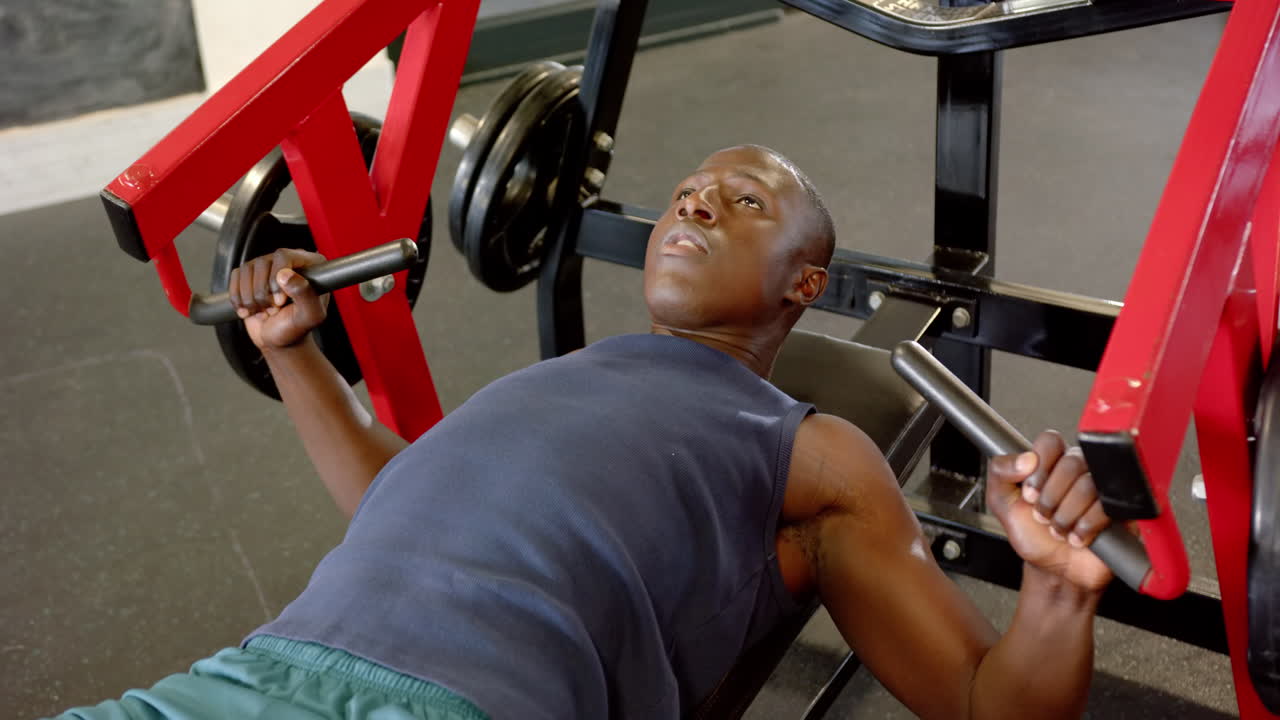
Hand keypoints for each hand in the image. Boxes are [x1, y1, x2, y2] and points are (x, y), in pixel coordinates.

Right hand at [228, 249, 328, 349]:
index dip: (276, 278)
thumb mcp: (310, 316)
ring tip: (265, 311)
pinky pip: (235, 277)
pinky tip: (250, 310)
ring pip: (246, 270)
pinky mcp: (249, 275)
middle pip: (262, 263)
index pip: (284, 256)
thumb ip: (305, 295)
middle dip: (263, 293)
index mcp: (310, 264)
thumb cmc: (298, 327)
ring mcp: (267, 266)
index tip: (280, 301)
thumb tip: (285, 274)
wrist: (279, 339)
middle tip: (274, 310)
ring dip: (251, 298)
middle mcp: (288, 261)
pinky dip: (239, 299)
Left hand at [986, 430, 1113, 591]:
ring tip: (1059, 529)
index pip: (1051, 441)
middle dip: (1050, 498)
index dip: (1039, 468)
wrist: (1055, 571)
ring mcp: (1103, 489)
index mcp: (1053, 462)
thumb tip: (1024, 458)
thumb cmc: (1033, 535)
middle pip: (1071, 463)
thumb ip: (1000, 472)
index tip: (1029, 492)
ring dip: (1065, 515)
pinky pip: (1107, 507)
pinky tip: (1077, 536)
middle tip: (1043, 516)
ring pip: (1088, 485)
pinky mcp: (1121, 510)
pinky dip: (1085, 526)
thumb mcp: (1002, 502)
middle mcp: (1080, 471)